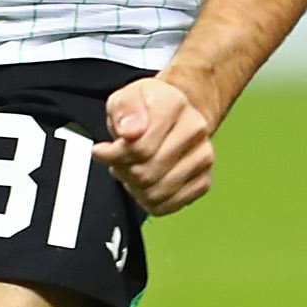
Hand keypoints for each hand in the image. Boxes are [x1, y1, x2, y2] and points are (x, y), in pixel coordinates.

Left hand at [94, 75, 216, 215]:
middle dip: (124, 172)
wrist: (172, 116)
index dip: (113, 155)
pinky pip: (168, 206)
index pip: (139, 148)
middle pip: (146, 173)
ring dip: (135, 188)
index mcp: (174, 105)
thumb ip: (123, 110)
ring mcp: (203, 157)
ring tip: (133, 170)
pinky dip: (150, 201)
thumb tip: (130, 131)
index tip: (102, 151)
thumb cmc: (146, 110)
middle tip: (119, 162)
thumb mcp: (124, 99)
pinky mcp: (204, 180)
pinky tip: (147, 183)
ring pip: (156, 194)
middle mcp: (195, 130)